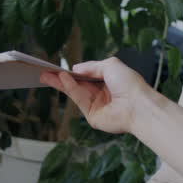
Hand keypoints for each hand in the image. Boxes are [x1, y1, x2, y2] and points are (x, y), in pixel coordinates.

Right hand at [40, 58, 154, 135]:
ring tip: (47, 75)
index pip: (87, 76)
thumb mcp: (110, 65)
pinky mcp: (92, 116)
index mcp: (108, 82)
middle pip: (77, 85)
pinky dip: (70, 89)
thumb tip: (75, 68)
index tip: (59, 67)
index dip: (73, 72)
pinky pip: (79, 100)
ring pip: (75, 92)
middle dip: (61, 78)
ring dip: (61, 83)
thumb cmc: (130, 84)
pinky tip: (63, 79)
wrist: (138, 105)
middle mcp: (101, 94)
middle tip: (45, 73)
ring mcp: (96, 106)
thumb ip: (92, 66)